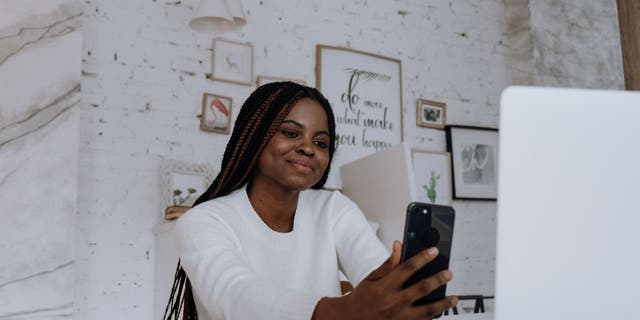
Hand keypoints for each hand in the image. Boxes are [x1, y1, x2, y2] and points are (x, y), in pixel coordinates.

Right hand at [313, 241, 456, 319]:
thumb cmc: (362, 298)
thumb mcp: (372, 278)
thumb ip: (388, 263)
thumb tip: (399, 246)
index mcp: (385, 287)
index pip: (407, 268)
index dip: (422, 258)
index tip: (433, 251)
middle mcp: (393, 302)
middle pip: (421, 289)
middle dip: (437, 280)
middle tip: (448, 273)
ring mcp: (399, 318)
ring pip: (426, 311)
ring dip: (442, 304)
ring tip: (453, 298)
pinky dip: (432, 317)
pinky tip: (440, 312)